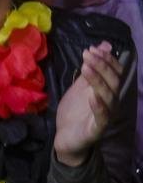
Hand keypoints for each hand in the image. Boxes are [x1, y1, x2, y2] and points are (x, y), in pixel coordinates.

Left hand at [54, 42, 124, 166]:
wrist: (67, 137)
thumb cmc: (76, 110)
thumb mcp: (80, 85)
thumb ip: (91, 68)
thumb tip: (102, 45)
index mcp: (107, 91)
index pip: (115, 73)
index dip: (107, 60)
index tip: (93, 48)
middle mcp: (110, 102)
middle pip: (113, 82)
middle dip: (102, 66)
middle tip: (87, 54)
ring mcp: (105, 115)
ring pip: (108, 97)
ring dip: (98, 81)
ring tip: (86, 68)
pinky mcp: (97, 128)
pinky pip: (102, 117)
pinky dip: (98, 106)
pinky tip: (92, 96)